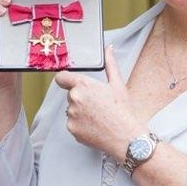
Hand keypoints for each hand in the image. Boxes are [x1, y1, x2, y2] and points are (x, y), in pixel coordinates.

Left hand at [54, 45, 145, 159]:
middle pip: (70, 95)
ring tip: (98, 116)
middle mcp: (74, 99)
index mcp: (83, 85)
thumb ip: (110, 63)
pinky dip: (81, 125)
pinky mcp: (72, 129)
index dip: (65, 79)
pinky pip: (73, 124)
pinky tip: (95, 125)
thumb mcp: (117, 84)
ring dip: (80, 112)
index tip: (69, 82)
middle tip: (97, 104)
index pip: (61, 77)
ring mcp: (72, 115)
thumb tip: (109, 49)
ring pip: (72, 110)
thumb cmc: (123, 111)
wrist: (125, 136)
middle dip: (81, 98)